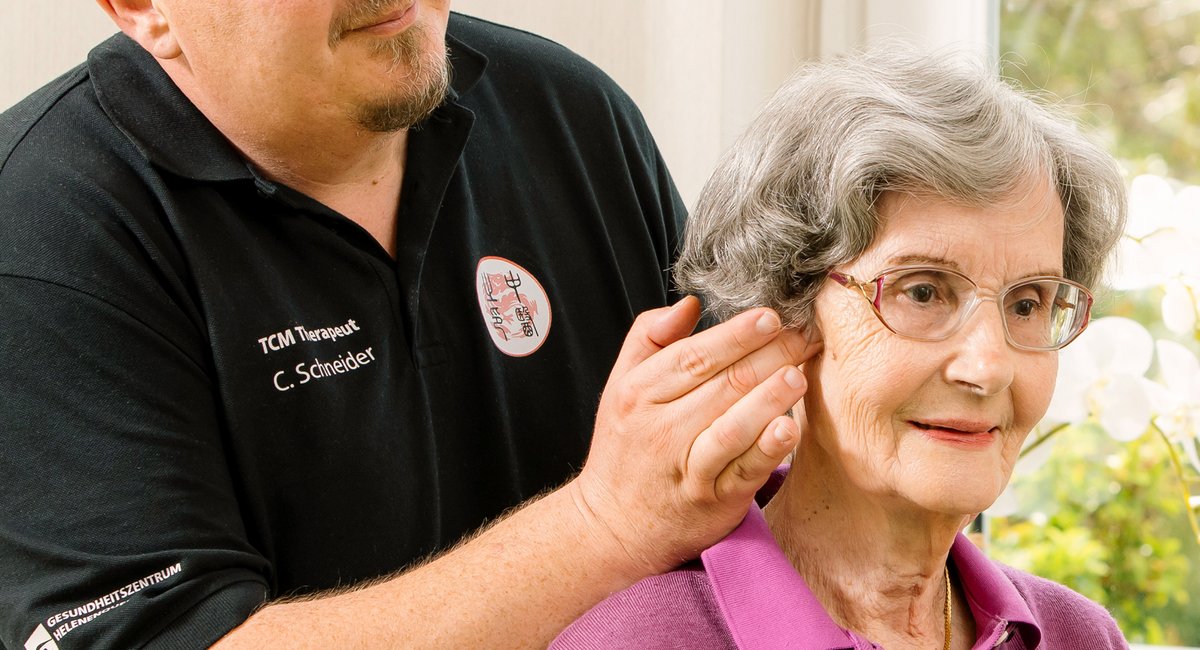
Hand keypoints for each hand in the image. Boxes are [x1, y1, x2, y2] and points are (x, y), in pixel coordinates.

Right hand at [569, 296, 820, 578]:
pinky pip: (743, 471)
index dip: (735, 334)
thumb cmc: (625, 448)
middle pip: (722, 384)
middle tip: (805, 335)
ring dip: (769, 398)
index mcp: (640, 393)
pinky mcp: (712, 501)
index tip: (770, 316)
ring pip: (733, 426)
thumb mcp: (622, 385)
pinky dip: (767, 449)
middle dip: (768, 356)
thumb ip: (650, 337)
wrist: (612, 525)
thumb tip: (690, 303)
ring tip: (798, 373)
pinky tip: (789, 428)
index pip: (693, 355)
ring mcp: (687, 467)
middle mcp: (661, 429)